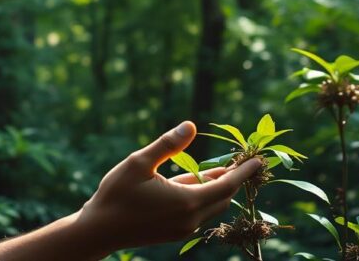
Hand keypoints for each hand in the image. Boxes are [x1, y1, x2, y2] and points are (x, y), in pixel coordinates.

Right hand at [74, 121, 261, 254]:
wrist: (99, 230)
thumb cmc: (116, 194)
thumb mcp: (138, 163)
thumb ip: (167, 145)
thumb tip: (191, 126)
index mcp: (186, 201)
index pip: (226, 185)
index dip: (244, 172)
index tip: (259, 161)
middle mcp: (190, 219)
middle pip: (223, 197)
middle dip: (234, 179)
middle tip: (242, 160)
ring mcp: (183, 229)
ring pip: (212, 206)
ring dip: (218, 188)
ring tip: (220, 169)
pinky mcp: (175, 233)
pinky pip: (200, 213)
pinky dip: (204, 197)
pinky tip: (196, 184)